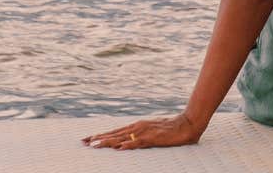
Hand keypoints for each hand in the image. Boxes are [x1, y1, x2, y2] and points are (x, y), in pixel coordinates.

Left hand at [82, 113, 204, 149]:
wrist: (188, 123)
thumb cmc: (171, 129)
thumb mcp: (152, 132)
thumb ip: (140, 137)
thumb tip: (126, 143)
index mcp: (137, 126)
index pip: (115, 131)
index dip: (101, 135)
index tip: (88, 138)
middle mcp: (138, 127)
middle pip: (114, 134)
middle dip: (99, 138)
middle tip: (84, 141)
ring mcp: (145, 132)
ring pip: (122, 138)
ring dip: (108, 141)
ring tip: (95, 145)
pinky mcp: (153, 138)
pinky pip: (138, 143)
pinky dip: (128, 145)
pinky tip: (119, 148)